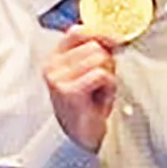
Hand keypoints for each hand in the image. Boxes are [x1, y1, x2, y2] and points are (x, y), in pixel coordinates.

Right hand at [42, 26, 118, 152]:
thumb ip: (97, 52)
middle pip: (94, 46)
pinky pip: (101, 75)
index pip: (78, 31)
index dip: (100, 34)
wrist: (82, 136)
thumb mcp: (91, 72)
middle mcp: (52, 66)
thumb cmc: (88, 104)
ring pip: (99, 59)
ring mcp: (57, 78)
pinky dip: (109, 87)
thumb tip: (113, 35)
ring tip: (99, 92)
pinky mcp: (67, 91)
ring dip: (109, 76)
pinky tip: (100, 99)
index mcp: (55, 58)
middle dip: (107, 63)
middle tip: (102, 83)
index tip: (114, 41)